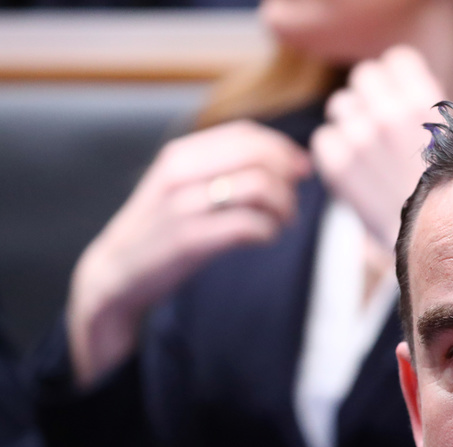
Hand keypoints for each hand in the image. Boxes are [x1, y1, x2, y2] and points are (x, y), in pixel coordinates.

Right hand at [67, 120, 310, 387]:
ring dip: (284, 206)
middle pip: (258, 155)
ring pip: (259, 186)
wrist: (117, 274)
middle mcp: (181, 171)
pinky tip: (264, 238)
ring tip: (280, 223)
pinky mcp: (189, 239)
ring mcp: (183, 205)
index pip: (247, 133)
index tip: (301, 172)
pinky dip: (269, 231)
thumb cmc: (164, 231)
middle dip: (288, 178)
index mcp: (182, 153)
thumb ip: (226, 169)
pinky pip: (249, 225)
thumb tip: (294, 163)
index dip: (284, 149)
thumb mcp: (185, 187)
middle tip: (290, 204)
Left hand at [311, 45, 444, 249]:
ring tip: (371, 153)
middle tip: (382, 126)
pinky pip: (324, 139)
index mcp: (424, 102)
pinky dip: (336, 153)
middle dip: (370, 97)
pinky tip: (358, 171)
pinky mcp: (338, 165)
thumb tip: (404, 92)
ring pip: (339, 106)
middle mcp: (389, 113)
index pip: (395, 59)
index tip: (401, 98)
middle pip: (363, 77)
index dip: (398, 78)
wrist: (440, 244)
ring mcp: (360, 138)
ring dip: (351, 123)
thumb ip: (428, 110)